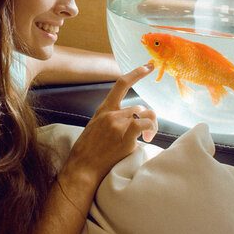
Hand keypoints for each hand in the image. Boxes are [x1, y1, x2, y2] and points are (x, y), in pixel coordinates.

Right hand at [63, 65, 157, 186]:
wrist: (82, 168)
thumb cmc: (88, 152)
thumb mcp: (94, 128)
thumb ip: (109, 119)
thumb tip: (128, 119)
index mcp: (103, 110)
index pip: (121, 84)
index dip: (136, 73)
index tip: (147, 66)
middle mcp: (111, 114)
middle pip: (139, 106)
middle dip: (146, 118)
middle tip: (148, 132)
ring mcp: (118, 124)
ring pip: (145, 115)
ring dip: (151, 126)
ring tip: (147, 138)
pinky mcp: (125, 136)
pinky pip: (145, 124)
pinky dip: (150, 129)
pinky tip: (146, 139)